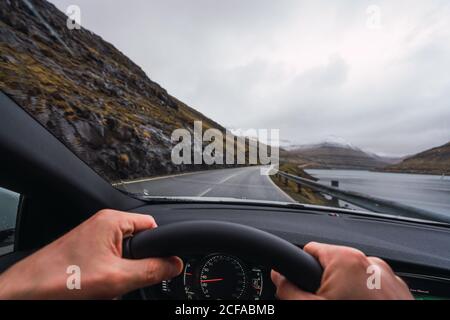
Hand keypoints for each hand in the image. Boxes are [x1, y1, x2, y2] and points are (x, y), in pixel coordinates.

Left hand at [0, 209, 182, 298]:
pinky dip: (108, 277)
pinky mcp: (85, 251)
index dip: (158, 248)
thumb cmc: (62, 278)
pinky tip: (95, 288)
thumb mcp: (117, 278)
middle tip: (121, 280)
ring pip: (123, 257)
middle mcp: (103, 224)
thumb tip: (174, 264)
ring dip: (120, 275)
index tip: (156, 266)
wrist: (27, 292)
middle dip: (134, 266)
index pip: (153, 226)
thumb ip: (151, 270)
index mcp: (113, 220)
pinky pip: (109, 263)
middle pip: (139, 244)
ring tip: (103, 286)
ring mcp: (92, 238)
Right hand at [271, 242, 412, 299]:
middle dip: (325, 285)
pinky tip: (361, 309)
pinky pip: (373, 288)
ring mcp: (388, 277)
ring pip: (353, 278)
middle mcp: (370, 262)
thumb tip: (279, 276)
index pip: (310, 250)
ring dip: (346, 292)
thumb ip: (289, 290)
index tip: (302, 286)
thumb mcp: (312, 307)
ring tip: (346, 307)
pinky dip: (364, 298)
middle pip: (332, 266)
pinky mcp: (399, 291)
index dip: (301, 269)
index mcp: (346, 259)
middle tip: (325, 303)